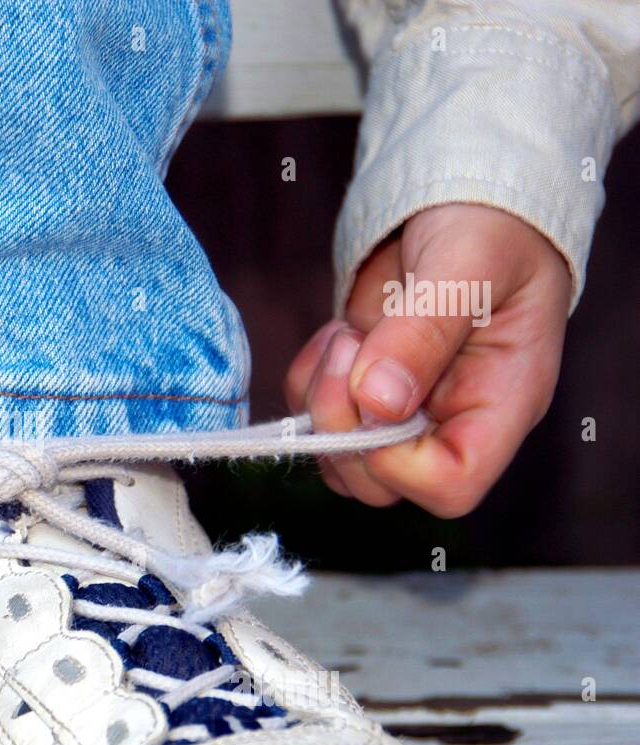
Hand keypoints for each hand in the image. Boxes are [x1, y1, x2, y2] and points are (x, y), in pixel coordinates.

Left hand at [285, 204, 571, 516]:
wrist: (461, 198)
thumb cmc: (489, 225)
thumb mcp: (467, 265)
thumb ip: (423, 331)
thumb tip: (377, 400)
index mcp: (501, 403)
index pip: (451, 483)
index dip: (396, 462)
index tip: (374, 397)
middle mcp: (452, 420)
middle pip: (381, 483)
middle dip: (343, 424)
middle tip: (348, 346)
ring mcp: (404, 411)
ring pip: (339, 459)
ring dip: (320, 402)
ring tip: (345, 336)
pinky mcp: (363, 391)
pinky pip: (314, 418)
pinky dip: (306, 382)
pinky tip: (335, 333)